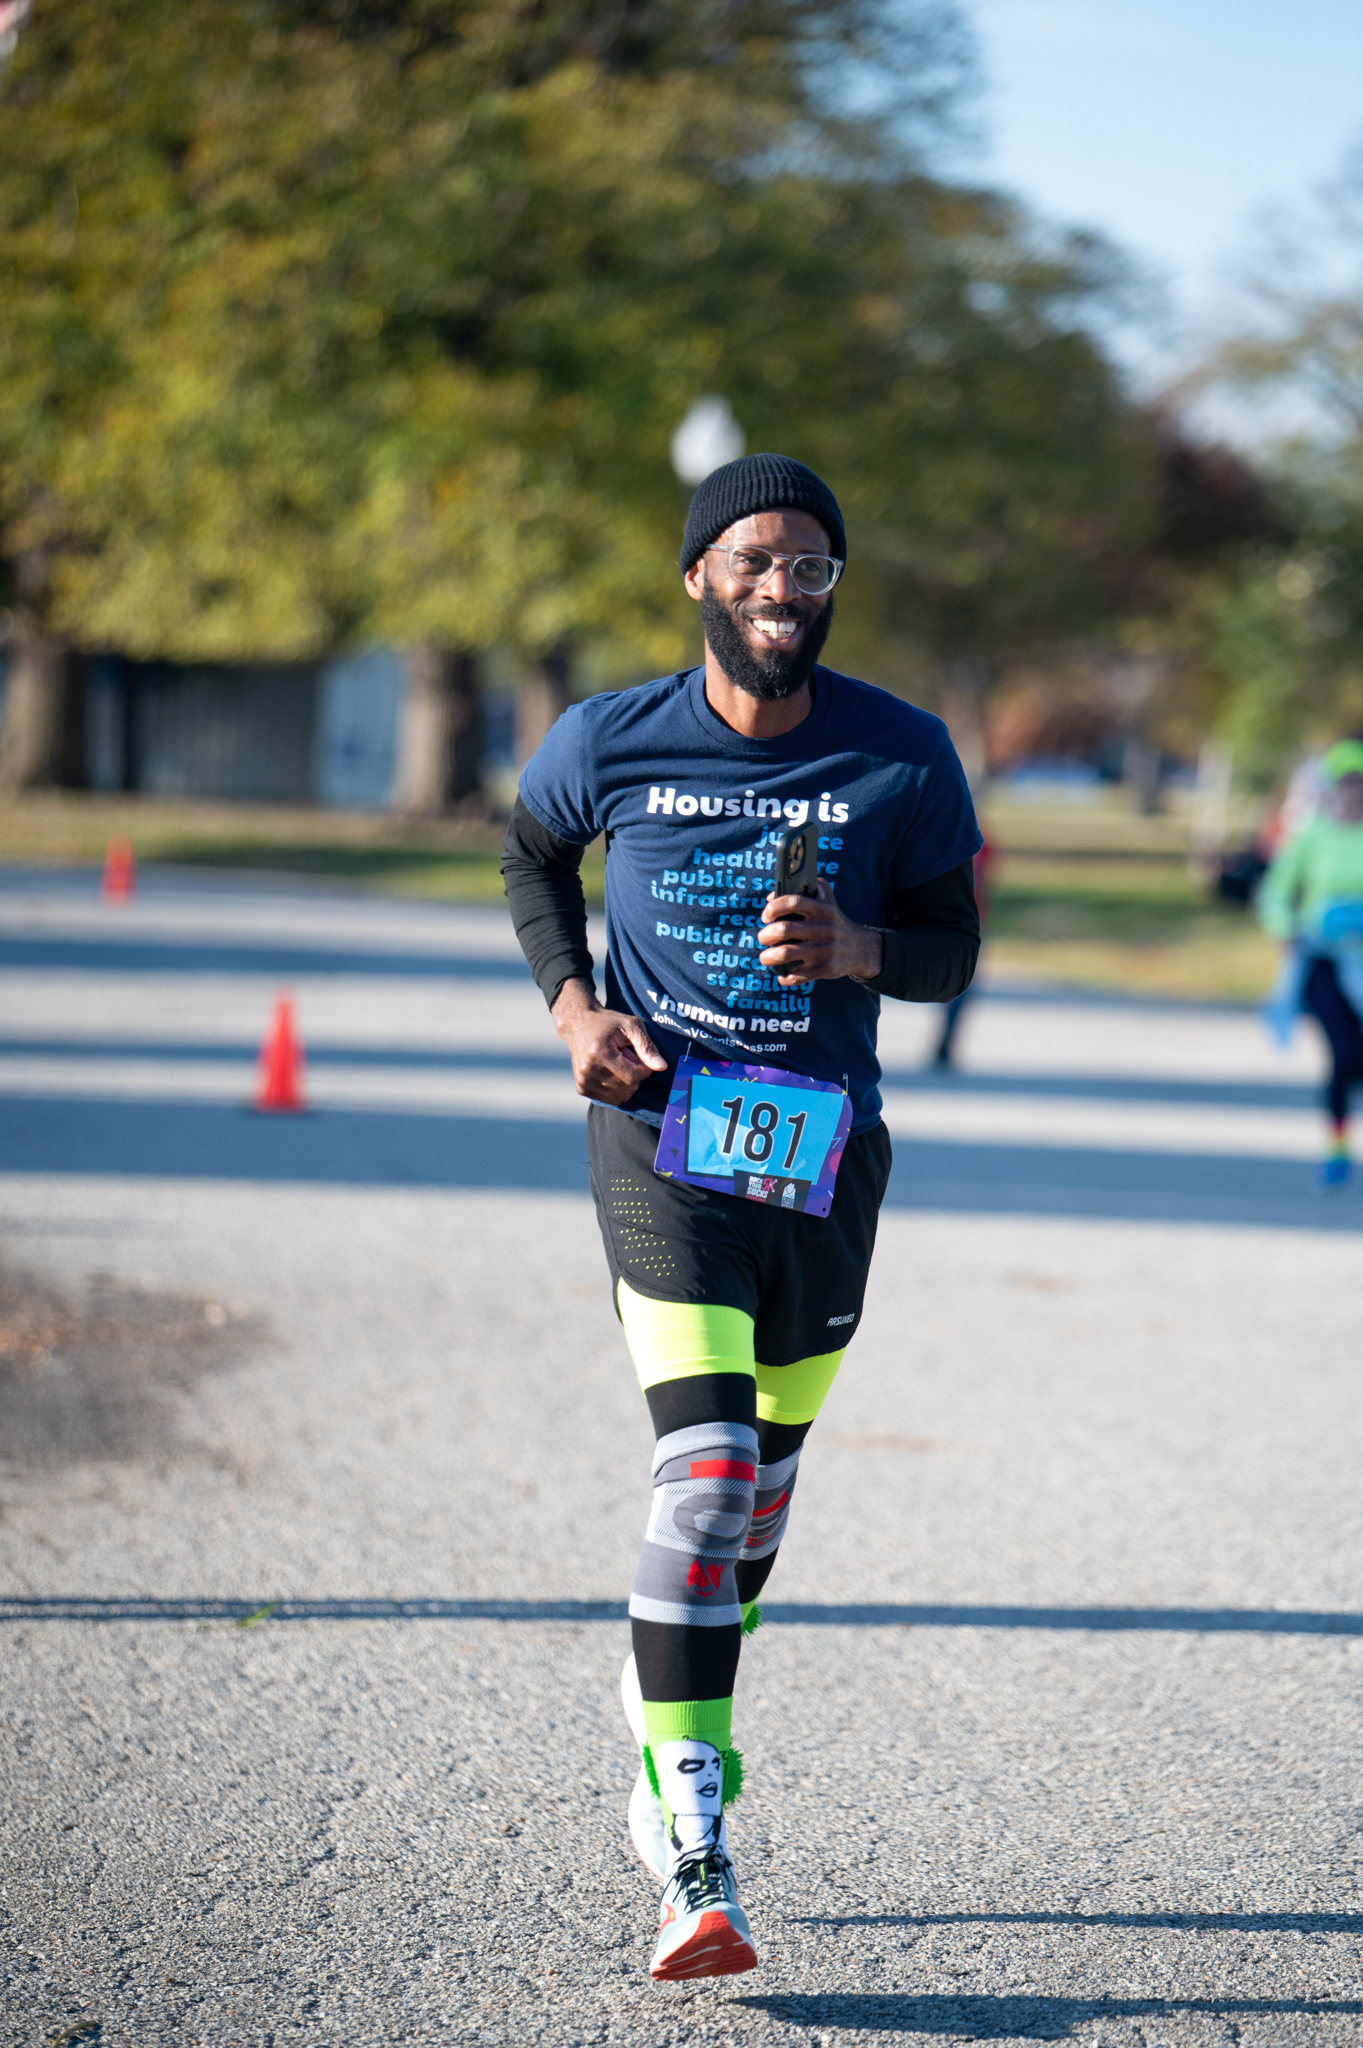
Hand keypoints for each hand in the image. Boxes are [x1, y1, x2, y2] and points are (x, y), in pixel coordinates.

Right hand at [551, 979, 668, 1103]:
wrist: (578, 1024)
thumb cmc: (608, 1023)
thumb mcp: (631, 1026)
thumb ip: (647, 1046)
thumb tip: (662, 1067)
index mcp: (599, 1052)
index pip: (632, 1077)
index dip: (643, 1069)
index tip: (640, 1056)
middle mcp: (588, 1069)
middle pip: (627, 1088)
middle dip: (634, 1075)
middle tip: (626, 1057)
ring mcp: (583, 1080)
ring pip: (620, 1097)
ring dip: (624, 1082)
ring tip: (616, 1063)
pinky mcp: (581, 1088)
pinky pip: (610, 1099)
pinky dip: (615, 1088)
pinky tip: (609, 1071)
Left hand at [758, 875, 883, 986]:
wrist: (861, 949)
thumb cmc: (834, 923)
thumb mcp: (828, 900)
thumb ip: (805, 890)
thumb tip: (772, 897)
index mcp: (823, 909)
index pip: (794, 902)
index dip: (774, 907)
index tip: (766, 916)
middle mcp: (824, 928)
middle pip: (785, 929)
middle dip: (766, 935)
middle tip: (763, 938)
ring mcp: (825, 950)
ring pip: (787, 953)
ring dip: (768, 957)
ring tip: (764, 957)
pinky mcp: (825, 969)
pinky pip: (798, 976)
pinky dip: (785, 977)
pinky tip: (782, 974)